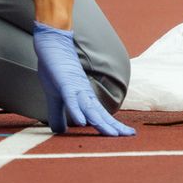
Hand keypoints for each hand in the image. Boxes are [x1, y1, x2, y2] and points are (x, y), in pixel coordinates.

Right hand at [32, 21, 134, 135]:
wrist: (52, 46)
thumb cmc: (55, 72)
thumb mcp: (56, 98)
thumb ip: (59, 115)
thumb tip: (61, 131)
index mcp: (83, 98)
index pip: (100, 115)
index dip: (111, 125)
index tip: (126, 135)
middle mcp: (84, 94)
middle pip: (101, 113)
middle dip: (114, 125)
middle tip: (130, 135)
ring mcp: (76, 89)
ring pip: (90, 109)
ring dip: (101, 122)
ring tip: (113, 135)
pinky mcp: (65, 84)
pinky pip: (71, 100)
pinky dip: (76, 111)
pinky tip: (81, 122)